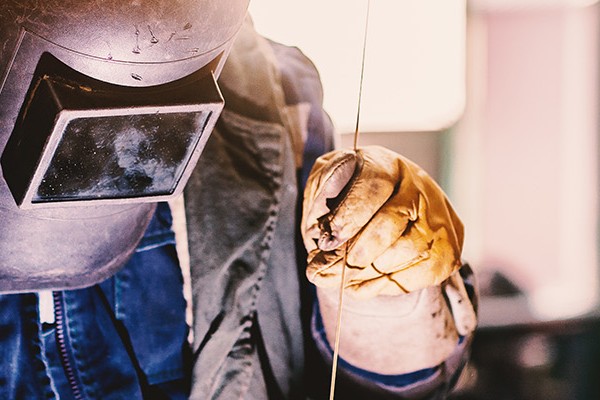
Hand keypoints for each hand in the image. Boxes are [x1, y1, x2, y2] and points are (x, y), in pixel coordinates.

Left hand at [301, 145, 464, 297]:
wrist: (394, 203)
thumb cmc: (354, 191)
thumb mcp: (329, 180)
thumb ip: (322, 195)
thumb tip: (321, 231)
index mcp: (387, 165)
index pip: (373, 188)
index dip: (348, 218)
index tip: (326, 241)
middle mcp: (420, 189)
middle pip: (390, 224)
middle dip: (353, 254)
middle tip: (323, 272)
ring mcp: (439, 220)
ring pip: (406, 252)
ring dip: (367, 273)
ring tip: (339, 281)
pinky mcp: (448, 251)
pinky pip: (421, 275)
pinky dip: (386, 286)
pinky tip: (361, 286)